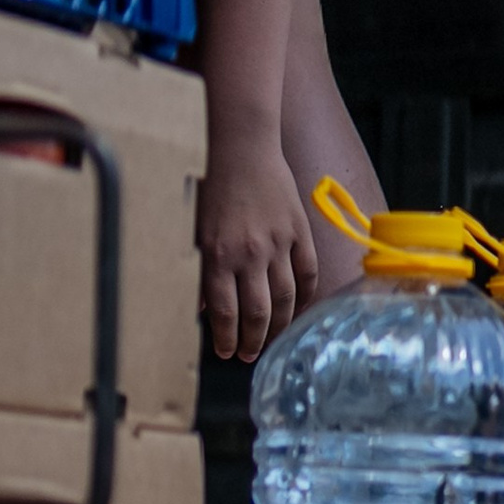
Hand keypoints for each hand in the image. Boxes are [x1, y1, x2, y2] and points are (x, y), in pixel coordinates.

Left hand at [199, 132, 317, 361]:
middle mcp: (250, 253)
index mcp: (218, 254)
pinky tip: (297, 309)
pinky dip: (305, 296)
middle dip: (252, 341)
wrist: (242, 147)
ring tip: (273, 340)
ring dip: (279, 326)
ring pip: (285, 299)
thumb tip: (203, 307)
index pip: (224, 312)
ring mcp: (279, 244)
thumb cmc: (212, 185)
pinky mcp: (299, 232)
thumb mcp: (195, 228)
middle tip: (248, 356)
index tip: (225, 353)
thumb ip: (199, 269)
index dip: (226, 339)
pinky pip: (307, 274)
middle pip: (257, 313)